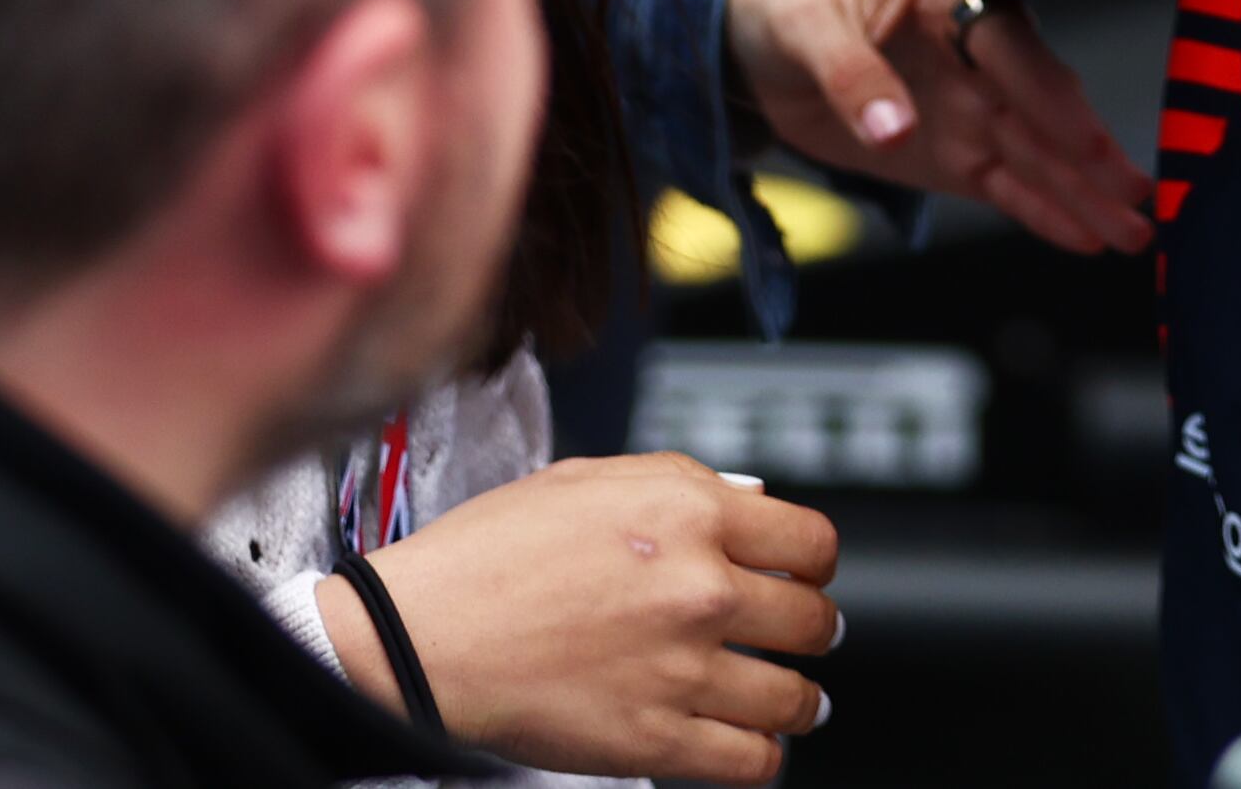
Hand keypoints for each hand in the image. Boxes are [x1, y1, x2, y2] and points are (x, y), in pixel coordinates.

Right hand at [322, 455, 838, 783]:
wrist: (424, 635)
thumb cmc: (488, 554)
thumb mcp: (585, 479)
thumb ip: (679, 481)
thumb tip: (752, 501)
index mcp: (687, 512)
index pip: (810, 542)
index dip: (816, 562)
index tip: (809, 575)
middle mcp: (699, 588)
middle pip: (813, 621)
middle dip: (816, 630)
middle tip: (806, 636)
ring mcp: (683, 670)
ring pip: (793, 698)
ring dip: (802, 701)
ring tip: (797, 702)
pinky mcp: (658, 740)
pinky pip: (752, 761)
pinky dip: (765, 756)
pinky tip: (757, 745)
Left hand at [726, 0, 1155, 253]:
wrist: (756, 43)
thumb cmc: (789, 10)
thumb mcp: (806, 29)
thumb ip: (851, 74)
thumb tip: (893, 126)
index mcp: (951, 2)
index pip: (1011, 47)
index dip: (1047, 94)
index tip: (1083, 137)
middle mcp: (978, 58)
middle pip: (1041, 110)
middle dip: (1090, 156)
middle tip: (1137, 198)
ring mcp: (971, 111)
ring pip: (1036, 158)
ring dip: (1084, 196)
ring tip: (1134, 234)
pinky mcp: (953, 157)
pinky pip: (1005, 187)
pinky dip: (1042, 213)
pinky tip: (1084, 238)